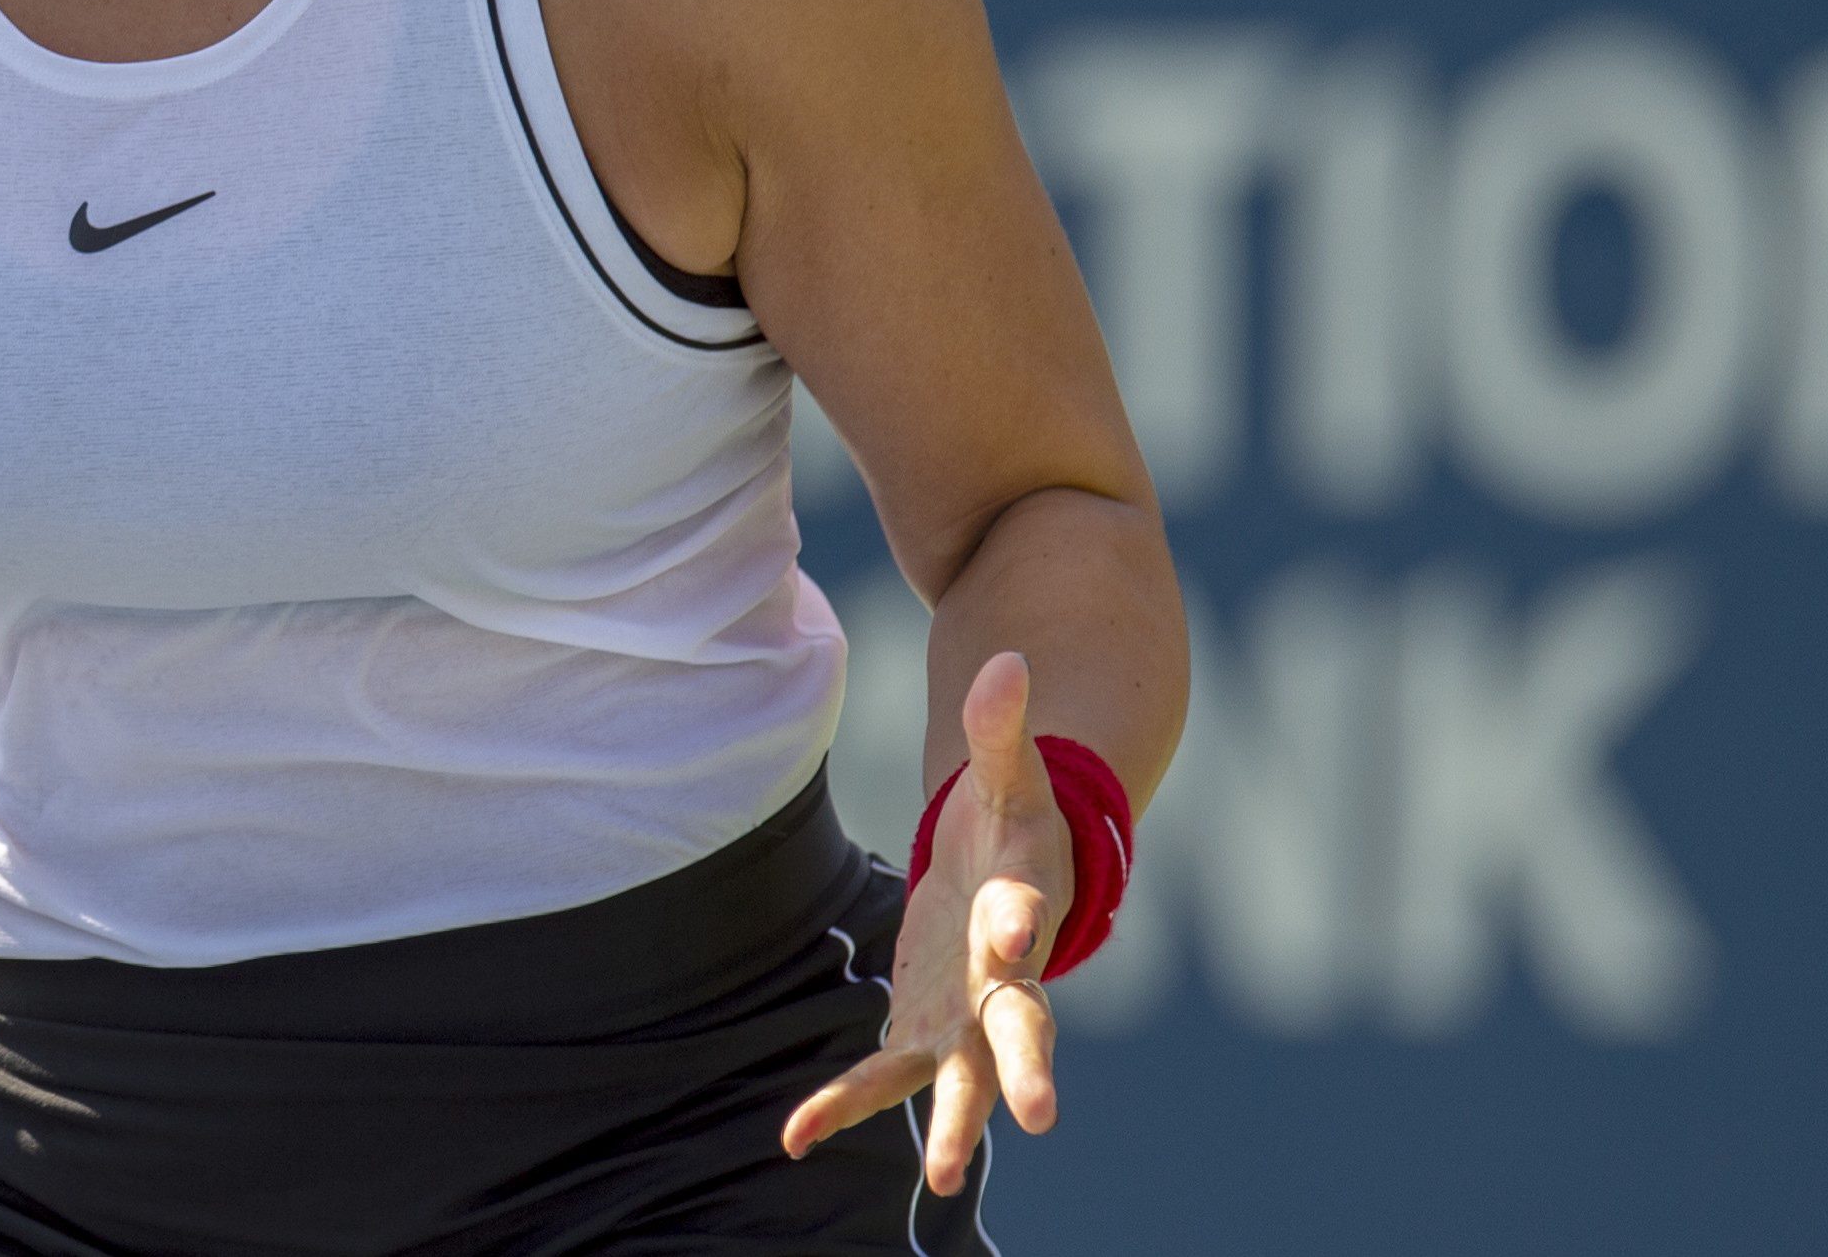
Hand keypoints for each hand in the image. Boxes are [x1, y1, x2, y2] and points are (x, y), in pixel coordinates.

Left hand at [781, 649, 1072, 1193]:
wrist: (1010, 887)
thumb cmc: (1015, 828)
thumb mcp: (1007, 777)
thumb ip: (1002, 727)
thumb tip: (1005, 658)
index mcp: (1023, 907)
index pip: (1022, 914)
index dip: (1015, 921)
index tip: (1010, 935)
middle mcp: (1004, 979)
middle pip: (1021, 1027)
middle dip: (1028, 1068)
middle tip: (1042, 1116)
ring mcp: (963, 1016)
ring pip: (957, 1077)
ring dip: (946, 1125)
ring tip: (935, 1177)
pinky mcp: (920, 1030)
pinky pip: (880, 1075)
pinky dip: (841, 1104)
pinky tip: (794, 1136)